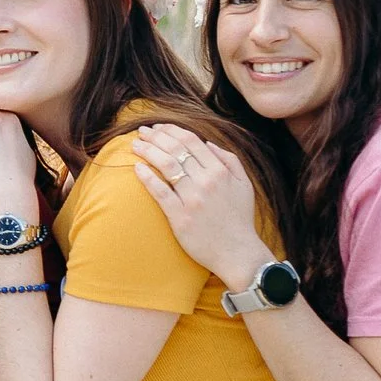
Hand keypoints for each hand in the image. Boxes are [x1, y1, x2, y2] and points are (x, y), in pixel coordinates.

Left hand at [130, 125, 276, 290]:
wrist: (238, 253)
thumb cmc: (240, 219)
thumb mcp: (244, 185)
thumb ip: (230, 160)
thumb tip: (208, 142)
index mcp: (220, 171)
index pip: (191, 141)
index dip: (171, 130)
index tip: (158, 128)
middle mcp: (206, 181)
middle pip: (175, 149)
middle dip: (155, 136)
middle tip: (141, 132)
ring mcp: (192, 199)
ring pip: (166, 165)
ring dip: (148, 151)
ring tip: (135, 146)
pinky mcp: (180, 216)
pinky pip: (160, 192)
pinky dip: (147, 177)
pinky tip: (136, 168)